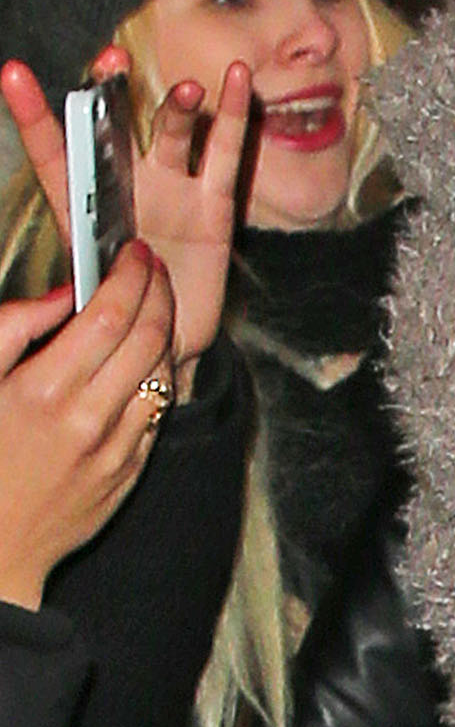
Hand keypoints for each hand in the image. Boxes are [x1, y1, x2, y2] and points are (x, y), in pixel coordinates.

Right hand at [0, 246, 177, 609]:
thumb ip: (15, 326)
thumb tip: (63, 294)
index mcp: (43, 389)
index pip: (111, 315)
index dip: (132, 276)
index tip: (135, 254)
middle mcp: (87, 418)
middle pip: (149, 337)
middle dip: (160, 292)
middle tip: (154, 270)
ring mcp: (114, 449)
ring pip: (164, 373)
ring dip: (167, 331)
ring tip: (155, 306)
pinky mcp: (129, 472)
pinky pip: (159, 412)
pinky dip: (160, 376)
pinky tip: (148, 358)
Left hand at [3, 53, 251, 375]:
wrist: (166, 341)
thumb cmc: (118, 315)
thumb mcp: (90, 297)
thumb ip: (93, 278)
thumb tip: (104, 274)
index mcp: (84, 205)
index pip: (54, 154)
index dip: (34, 117)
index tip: (13, 75)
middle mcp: (126, 187)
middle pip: (118, 127)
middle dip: (113, 90)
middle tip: (112, 59)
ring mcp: (172, 190)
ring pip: (172, 133)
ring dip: (178, 107)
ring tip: (188, 91)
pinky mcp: (214, 204)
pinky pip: (225, 154)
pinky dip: (233, 116)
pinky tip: (239, 79)